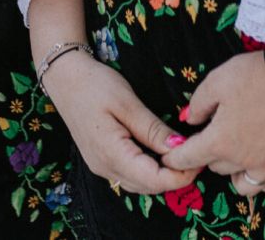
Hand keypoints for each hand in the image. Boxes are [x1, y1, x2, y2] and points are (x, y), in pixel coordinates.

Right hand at [42, 52, 196, 196]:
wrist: (64, 77)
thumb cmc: (94, 84)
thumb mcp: (128, 102)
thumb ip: (153, 129)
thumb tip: (181, 149)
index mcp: (112, 154)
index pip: (155, 180)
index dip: (181, 175)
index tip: (200, 156)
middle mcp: (105, 168)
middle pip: (150, 186)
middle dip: (177, 176)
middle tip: (197, 152)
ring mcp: (101, 167)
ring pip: (141, 184)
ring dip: (164, 175)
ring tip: (183, 151)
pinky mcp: (101, 161)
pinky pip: (131, 175)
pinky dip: (150, 170)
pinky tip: (161, 153)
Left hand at [162, 49, 264, 194]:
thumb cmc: (256, 75)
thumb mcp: (217, 80)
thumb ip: (198, 104)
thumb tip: (189, 121)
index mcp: (219, 141)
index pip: (187, 159)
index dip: (174, 158)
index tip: (170, 157)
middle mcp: (241, 160)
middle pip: (215, 167)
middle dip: (209, 154)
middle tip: (214, 136)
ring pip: (241, 184)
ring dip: (233, 171)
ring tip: (236, 154)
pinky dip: (261, 180)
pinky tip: (260, 165)